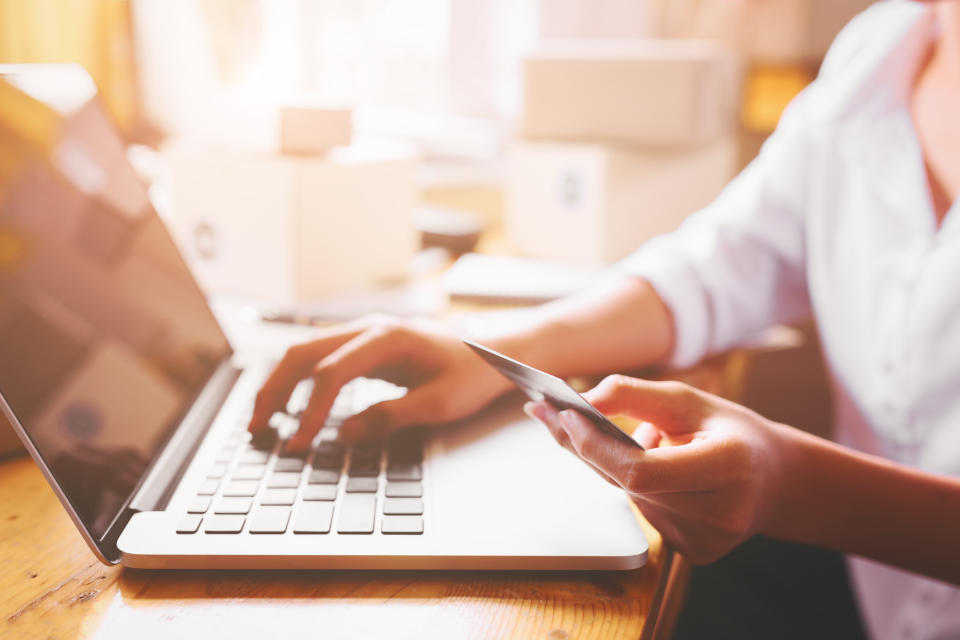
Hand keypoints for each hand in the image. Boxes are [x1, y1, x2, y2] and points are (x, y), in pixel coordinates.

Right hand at [248, 315, 512, 450]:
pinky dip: (298, 379)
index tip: (300, 443)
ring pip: (306, 351)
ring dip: (280, 382)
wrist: (495, 352)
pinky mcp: (365, 346)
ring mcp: (365, 333)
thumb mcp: (439, 403)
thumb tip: (344, 436)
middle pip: (304, 353)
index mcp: (388, 337)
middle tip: (256, 428)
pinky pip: (321, 357)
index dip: (311, 410)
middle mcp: (369, 328)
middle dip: (275, 390)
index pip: (332, 373)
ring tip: (262, 419)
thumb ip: (391, 418)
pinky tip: (288, 403)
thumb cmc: (473, 374)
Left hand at [526, 374, 788, 563]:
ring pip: (630, 496)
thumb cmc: (732, 431)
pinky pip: (642, 511)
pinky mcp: (694, 553)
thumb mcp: (688, 399)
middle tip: (552, 414)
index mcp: (729, 467)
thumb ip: (633, 394)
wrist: (777, 480)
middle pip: (627, 483)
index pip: (640, 469)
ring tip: (646, 438)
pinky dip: (636, 485)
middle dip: (588, 446)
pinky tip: (659, 467)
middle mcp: (720, 513)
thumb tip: (580, 402)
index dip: (595, 445)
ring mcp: (706, 540)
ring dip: (616, 464)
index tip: (564, 415)